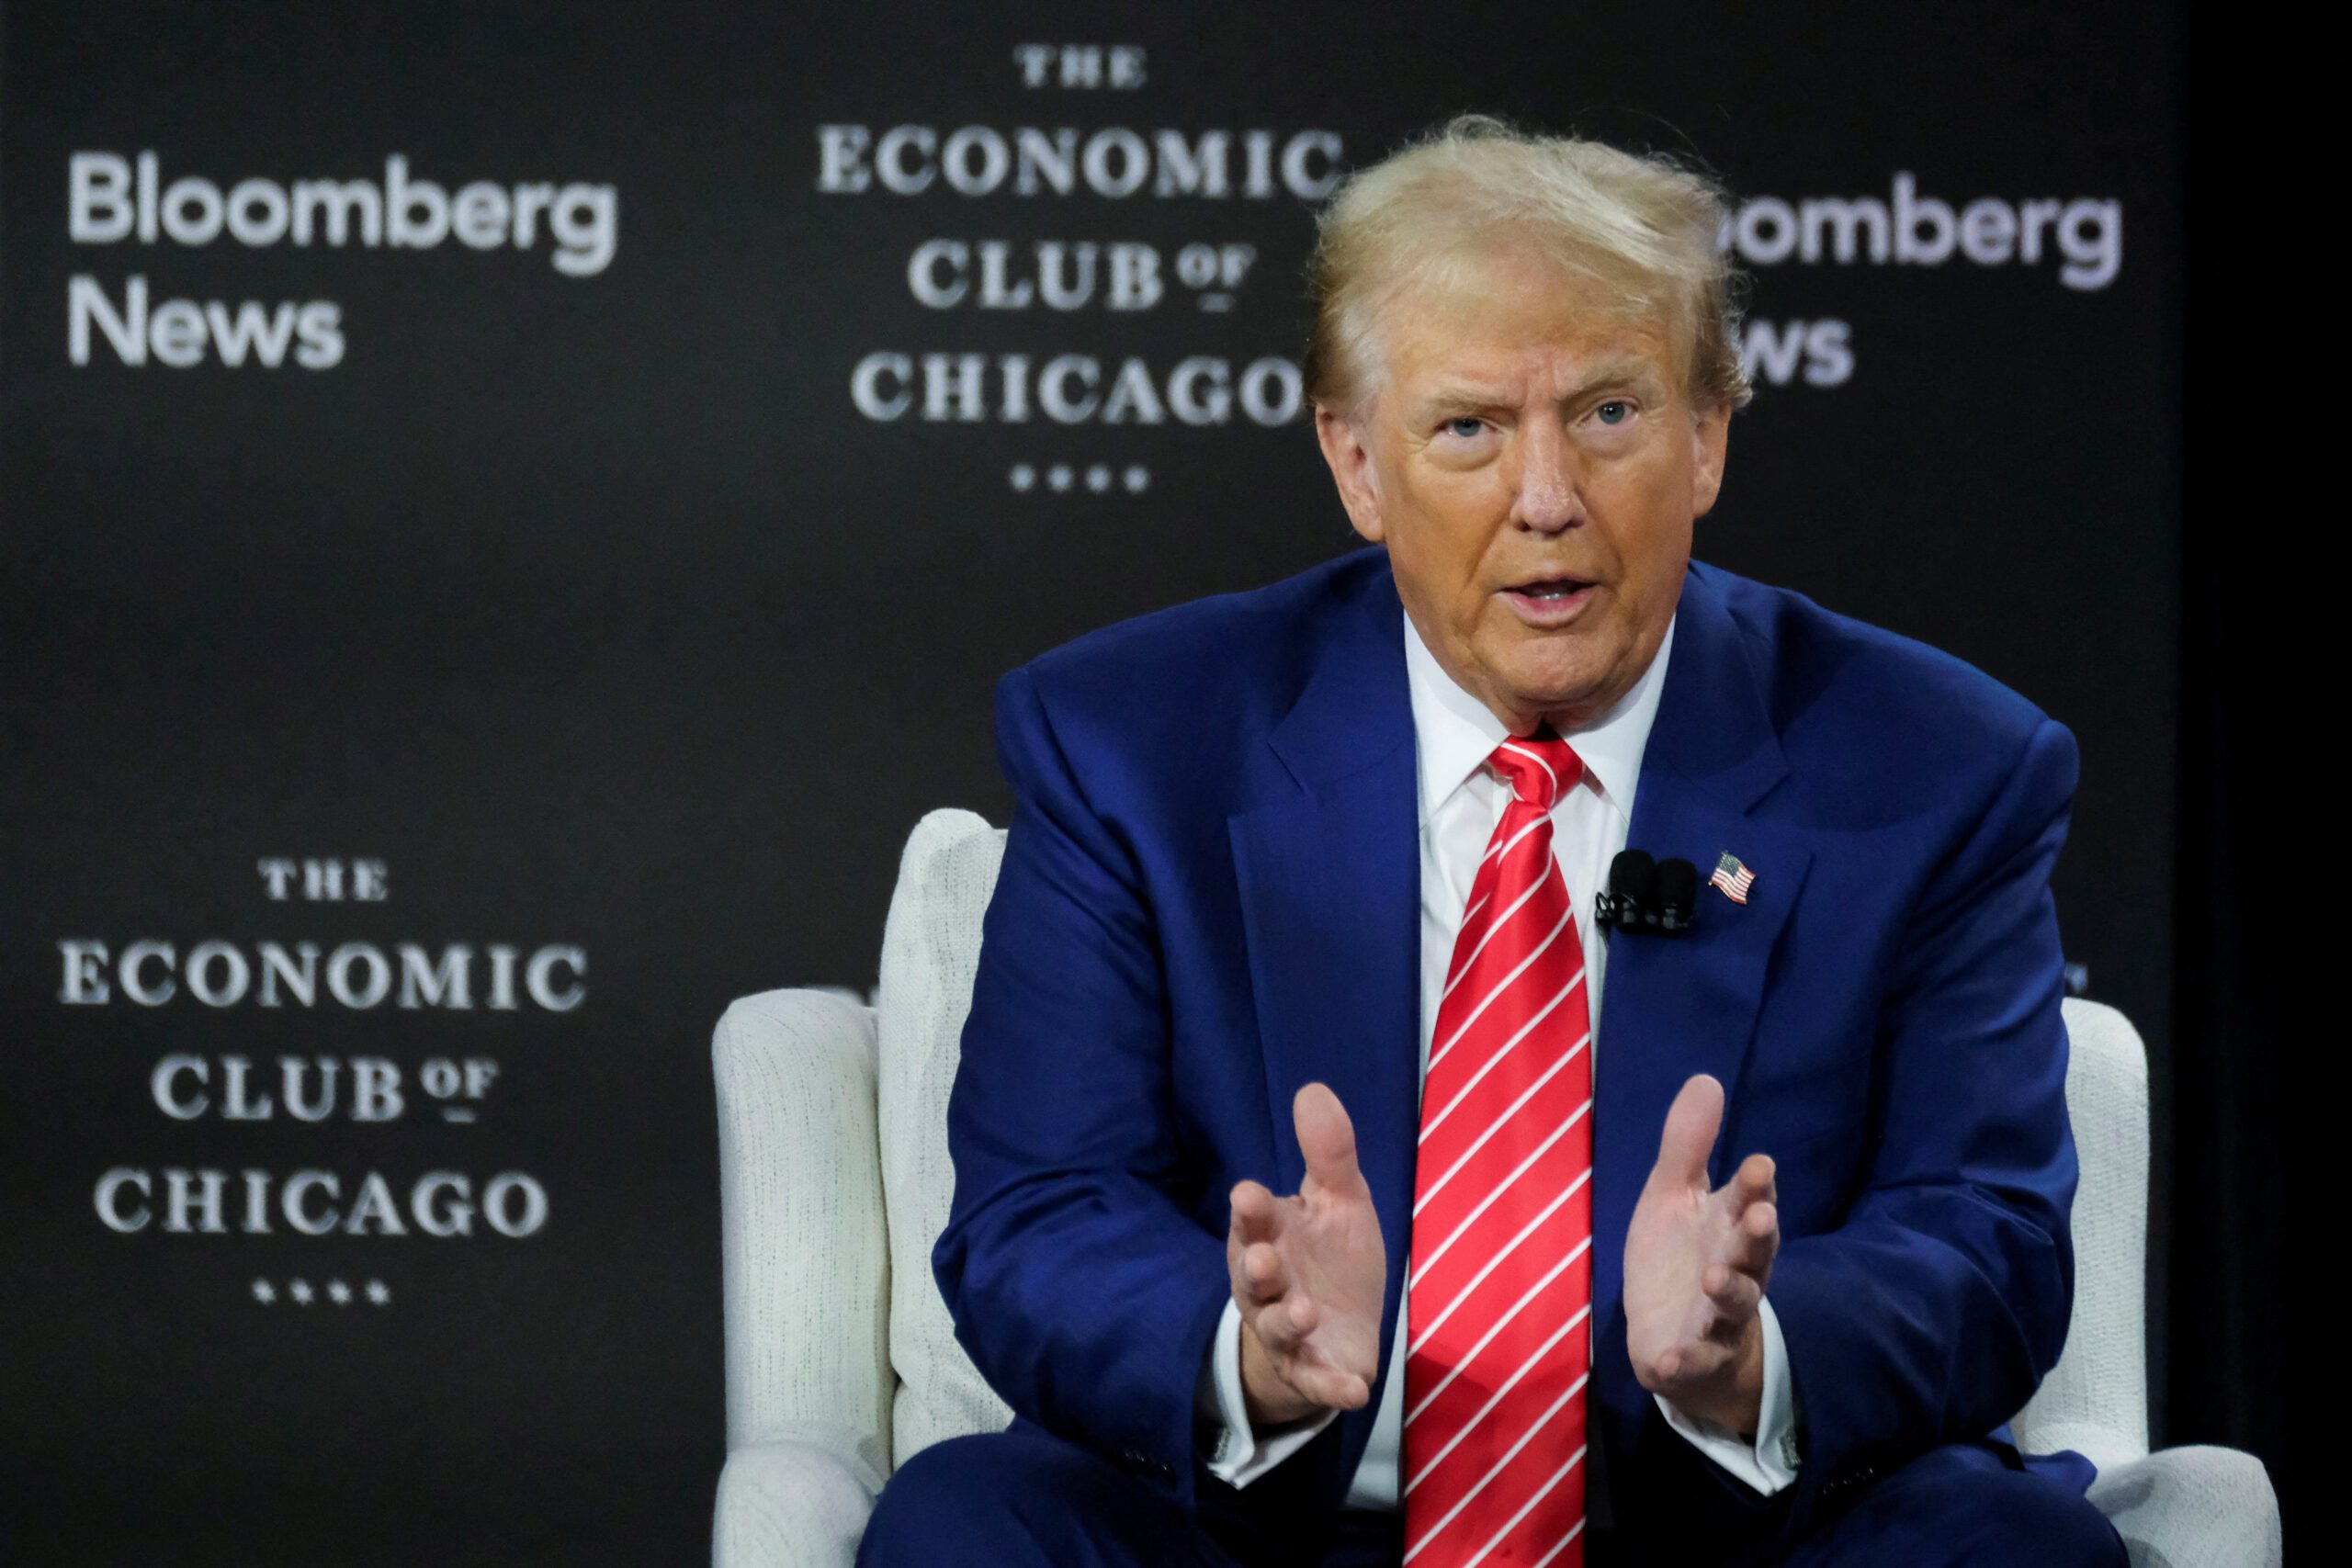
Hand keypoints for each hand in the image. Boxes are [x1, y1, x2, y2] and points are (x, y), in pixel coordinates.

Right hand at [1226, 1083, 1386, 1427]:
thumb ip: (1330, 1154)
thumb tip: (1313, 1087)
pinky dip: (1333, 1387)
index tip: (1251, 1195)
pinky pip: (1318, 1381)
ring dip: (1287, 1321)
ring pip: (1277, 1329)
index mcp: (1270, 1237)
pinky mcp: (1315, 1370)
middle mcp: (1268, 1287)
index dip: (1251, 1212)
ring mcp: (1288, 1332)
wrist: (1338, 1327)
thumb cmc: (1330, 1255)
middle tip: (1264, 1260)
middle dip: (1255, 1270)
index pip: (1253, 1221)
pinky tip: (1355, 1389)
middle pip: (1253, 1279)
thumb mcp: (1339, 1201)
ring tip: (1304, 1312)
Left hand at [1622, 1074, 1779, 1434]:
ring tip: (1713, 1278)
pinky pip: (1694, 1360)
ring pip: (1734, 1302)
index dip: (1756, 1185)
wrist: (1670, 1337)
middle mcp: (1734, 1268)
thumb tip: (1706, 1079)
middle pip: (1754, 1251)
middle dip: (1757, 1234)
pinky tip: (1669, 1360)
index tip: (1758, 1165)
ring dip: (1728, 1290)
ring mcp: (1717, 1315)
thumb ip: (1687, 1147)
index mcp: (1728, 1226)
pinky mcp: (1695, 1355)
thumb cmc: (1678, 1257)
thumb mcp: (1671, 1197)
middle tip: (1760, 1215)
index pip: (1748, 1199)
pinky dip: (1684, 1361)